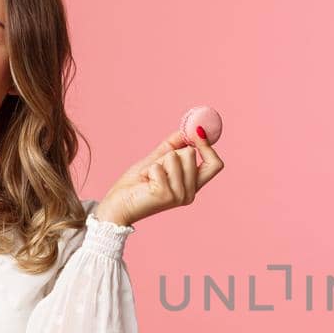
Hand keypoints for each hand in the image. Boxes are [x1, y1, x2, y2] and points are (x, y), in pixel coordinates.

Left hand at [94, 129, 225, 225]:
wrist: (118, 204)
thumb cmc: (136, 184)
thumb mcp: (158, 159)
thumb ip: (175, 145)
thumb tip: (189, 128)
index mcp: (192, 186)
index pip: (215, 164)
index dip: (208, 146)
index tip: (198, 131)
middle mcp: (190, 193)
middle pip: (192, 154)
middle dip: (172, 153)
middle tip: (157, 167)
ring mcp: (180, 196)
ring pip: (176, 157)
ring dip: (159, 162)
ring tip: (149, 176)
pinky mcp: (166, 195)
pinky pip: (160, 166)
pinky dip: (149, 169)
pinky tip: (145, 182)